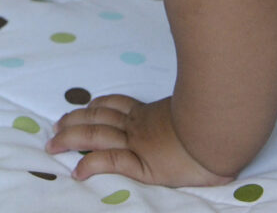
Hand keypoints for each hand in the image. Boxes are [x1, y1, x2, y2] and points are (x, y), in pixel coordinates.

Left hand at [47, 95, 233, 187]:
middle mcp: (140, 125)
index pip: (117, 105)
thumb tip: (202, 111)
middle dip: (74, 120)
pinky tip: (76, 171)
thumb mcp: (200, 112)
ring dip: (71, 138)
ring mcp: (139, 142)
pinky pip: (111, 162)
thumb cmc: (218, 122)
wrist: (222, 128)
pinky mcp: (143, 163)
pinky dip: (90, 164)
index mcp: (152, 113)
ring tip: (53, 144)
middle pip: (98, 116)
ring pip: (96, 135)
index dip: (97, 106)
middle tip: (55, 124)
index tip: (85, 107)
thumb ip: (192, 112)